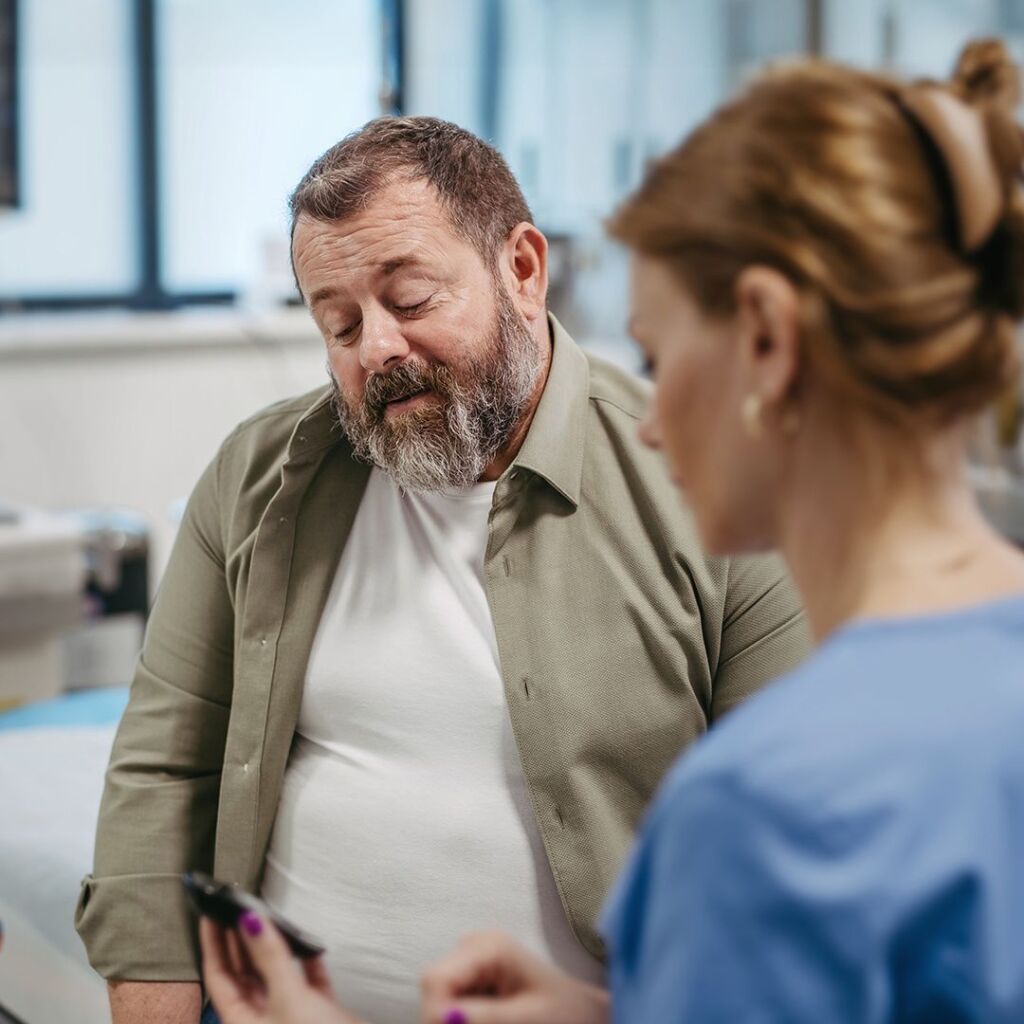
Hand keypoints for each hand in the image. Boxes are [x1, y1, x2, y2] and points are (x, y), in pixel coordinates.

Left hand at [199, 912, 361, 1023]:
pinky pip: (306, 980)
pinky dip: (306, 959)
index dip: (214, 944)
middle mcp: (261, 1019)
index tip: (211, 912)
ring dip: (273, 946)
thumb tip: (249, 920)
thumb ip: (270, 958)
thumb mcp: (288, 998)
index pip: (219, 977)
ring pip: (274, 974)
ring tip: (269, 915)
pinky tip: (308, 942)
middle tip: (237, 904)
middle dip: (240, 939)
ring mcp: (289, 1016)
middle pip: (244, 973)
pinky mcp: (317, 1014)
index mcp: (242, 1022)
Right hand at [420, 931, 609, 1023]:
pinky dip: (463, 1020)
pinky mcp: (472, 980)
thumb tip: (438, 1018)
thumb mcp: (528, 1020)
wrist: (584, 1014)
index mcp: (489, 947)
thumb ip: (484, 1019)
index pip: (435, 980)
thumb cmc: (566, 1015)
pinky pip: (452, 1005)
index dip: (435, 1015)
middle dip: (446, 1022)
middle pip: (434, 992)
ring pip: (439, 1002)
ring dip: (455, 1022)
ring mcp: (470, 962)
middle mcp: (473, 947)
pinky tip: (488, 1022)